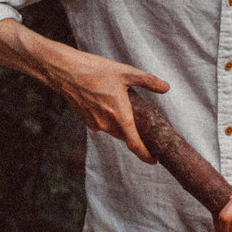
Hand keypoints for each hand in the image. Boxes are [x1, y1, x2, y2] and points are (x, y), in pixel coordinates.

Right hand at [0, 21, 168, 163]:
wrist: (65, 72)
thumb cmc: (95, 70)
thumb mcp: (125, 72)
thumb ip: (147, 81)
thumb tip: (166, 87)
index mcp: (119, 115)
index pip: (135, 144)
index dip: (146, 155)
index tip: (154, 161)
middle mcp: (107, 124)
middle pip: (126, 136)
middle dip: (135, 135)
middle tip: (146, 130)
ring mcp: (95, 124)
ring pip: (114, 130)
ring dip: (121, 125)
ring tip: (127, 111)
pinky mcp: (86, 120)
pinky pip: (103, 125)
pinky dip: (109, 119)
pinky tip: (109, 104)